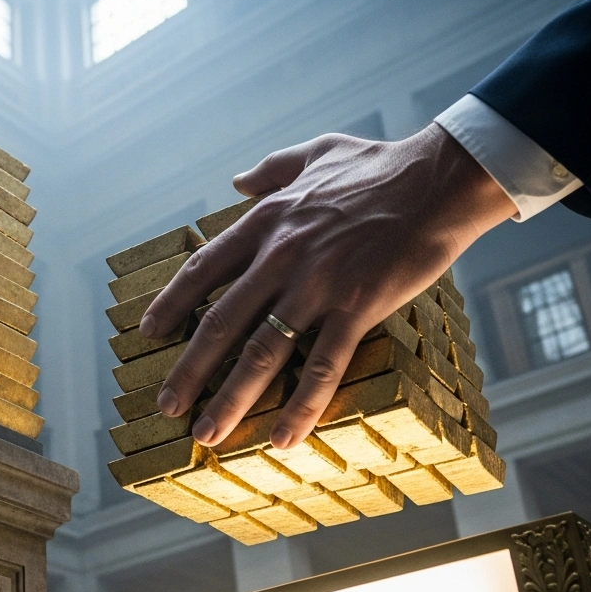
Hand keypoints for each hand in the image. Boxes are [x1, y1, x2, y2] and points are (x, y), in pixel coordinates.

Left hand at [139, 123, 515, 449]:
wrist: (441, 179)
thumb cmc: (382, 166)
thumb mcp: (316, 152)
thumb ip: (271, 169)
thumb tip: (236, 181)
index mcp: (268, 220)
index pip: (204, 269)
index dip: (172, 303)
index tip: (149, 333)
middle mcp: (281, 256)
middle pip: (222, 322)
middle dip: (190, 369)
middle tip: (167, 406)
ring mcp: (317, 285)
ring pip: (262, 353)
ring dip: (230, 399)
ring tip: (208, 434)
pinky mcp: (357, 307)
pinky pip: (322, 366)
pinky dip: (300, 406)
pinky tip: (283, 439)